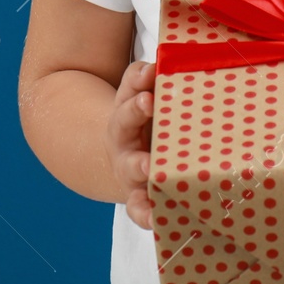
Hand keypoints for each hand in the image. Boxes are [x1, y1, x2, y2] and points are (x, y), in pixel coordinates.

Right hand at [107, 59, 156, 228]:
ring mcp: (130, 169)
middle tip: (147, 102)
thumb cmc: (147, 124)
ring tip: (151, 166)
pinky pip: (139, 208)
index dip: (138, 80)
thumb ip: (145, 79)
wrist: (125, 161)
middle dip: (135, 111)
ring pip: (132, 166)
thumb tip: (159, 64)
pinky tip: (156, 219)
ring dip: (141, 165)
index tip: (149, 73)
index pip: (130, 89)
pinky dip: (146, 214)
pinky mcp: (138, 198)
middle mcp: (124, 137)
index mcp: (128, 109)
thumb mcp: (141, 96)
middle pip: (124, 121)